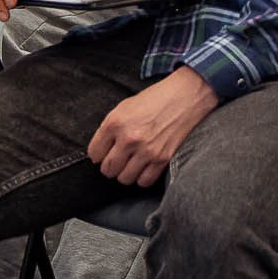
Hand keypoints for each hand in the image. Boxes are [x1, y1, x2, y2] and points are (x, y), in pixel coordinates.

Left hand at [87, 67, 216, 186]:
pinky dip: (141, 178)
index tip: (101, 155)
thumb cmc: (152, 100)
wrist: (183, 98)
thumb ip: (110, 128)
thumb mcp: (123, 108)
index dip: (96, 156)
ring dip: (124, 174)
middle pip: (108, 168)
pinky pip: (145, 181)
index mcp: (114, 123)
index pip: (94, 153)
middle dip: (108, 168)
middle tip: (113, 163)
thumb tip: (101, 149)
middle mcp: (128, 139)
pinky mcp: (163, 159)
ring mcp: (146, 150)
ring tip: (128, 166)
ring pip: (125, 178)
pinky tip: (142, 169)